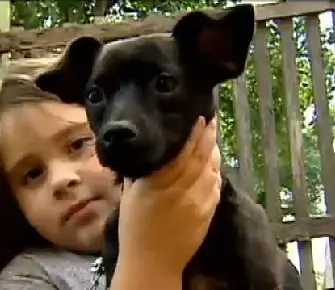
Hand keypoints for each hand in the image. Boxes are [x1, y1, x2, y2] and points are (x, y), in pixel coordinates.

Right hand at [116, 117, 220, 276]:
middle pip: (200, 158)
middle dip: (208, 137)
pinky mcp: (208, 214)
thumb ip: (138, 173)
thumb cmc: (135, 228)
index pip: (181, 154)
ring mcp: (198, 203)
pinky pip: (216, 187)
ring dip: (214, 153)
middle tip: (212, 121)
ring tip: (213, 139)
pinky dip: (216, 172)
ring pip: (212, 171)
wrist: (152, 263)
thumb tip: (146, 152)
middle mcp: (180, 191)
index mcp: (157, 186)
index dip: (193, 135)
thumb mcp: (129, 197)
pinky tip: (214, 163)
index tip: (200, 119)